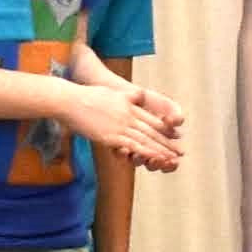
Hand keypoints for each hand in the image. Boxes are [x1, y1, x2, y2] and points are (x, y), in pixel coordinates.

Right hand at [62, 82, 184, 172]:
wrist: (70, 100)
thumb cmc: (87, 96)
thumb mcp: (112, 92)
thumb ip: (127, 97)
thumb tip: (138, 95)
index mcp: (129, 105)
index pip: (151, 119)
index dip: (165, 129)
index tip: (176, 136)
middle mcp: (129, 115)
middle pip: (152, 131)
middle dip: (168, 143)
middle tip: (181, 152)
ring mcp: (121, 125)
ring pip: (145, 140)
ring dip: (160, 150)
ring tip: (173, 159)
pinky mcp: (111, 136)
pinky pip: (132, 146)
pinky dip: (145, 152)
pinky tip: (155, 158)